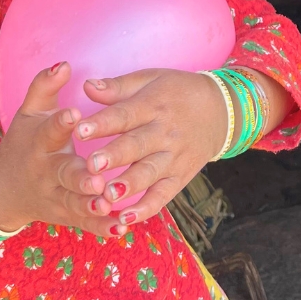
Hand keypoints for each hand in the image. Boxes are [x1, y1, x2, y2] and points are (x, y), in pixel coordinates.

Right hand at [0, 63, 129, 238]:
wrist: (4, 190)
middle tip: (96, 177)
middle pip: (64, 174)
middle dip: (79, 177)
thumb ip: (45, 87)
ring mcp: (57, 197)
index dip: (60, 122)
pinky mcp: (67, 215)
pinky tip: (120, 228)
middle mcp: (47, 172)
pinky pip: (85, 223)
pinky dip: (101, 227)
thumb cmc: (25, 142)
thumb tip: (64, 63)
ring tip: (108, 204)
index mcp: (39, 143)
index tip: (75, 114)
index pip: (49, 131)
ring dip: (91, 206)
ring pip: (75, 203)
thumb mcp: (29, 113)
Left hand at [72, 69, 229, 226]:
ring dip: (129, 185)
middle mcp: (163, 133)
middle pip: (136, 146)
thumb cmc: (177, 92)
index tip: (79, 130)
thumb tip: (87, 86)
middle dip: (114, 156)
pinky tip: (125, 219)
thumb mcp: (151, 79)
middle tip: (92, 165)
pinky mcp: (180, 177)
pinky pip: (163, 196)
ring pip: (149, 173)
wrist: (221, 110)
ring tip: (107, 195)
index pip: (125, 115)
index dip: (102, 123)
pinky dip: (146, 209)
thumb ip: (118, 87)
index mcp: (152, 106)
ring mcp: (173, 157)